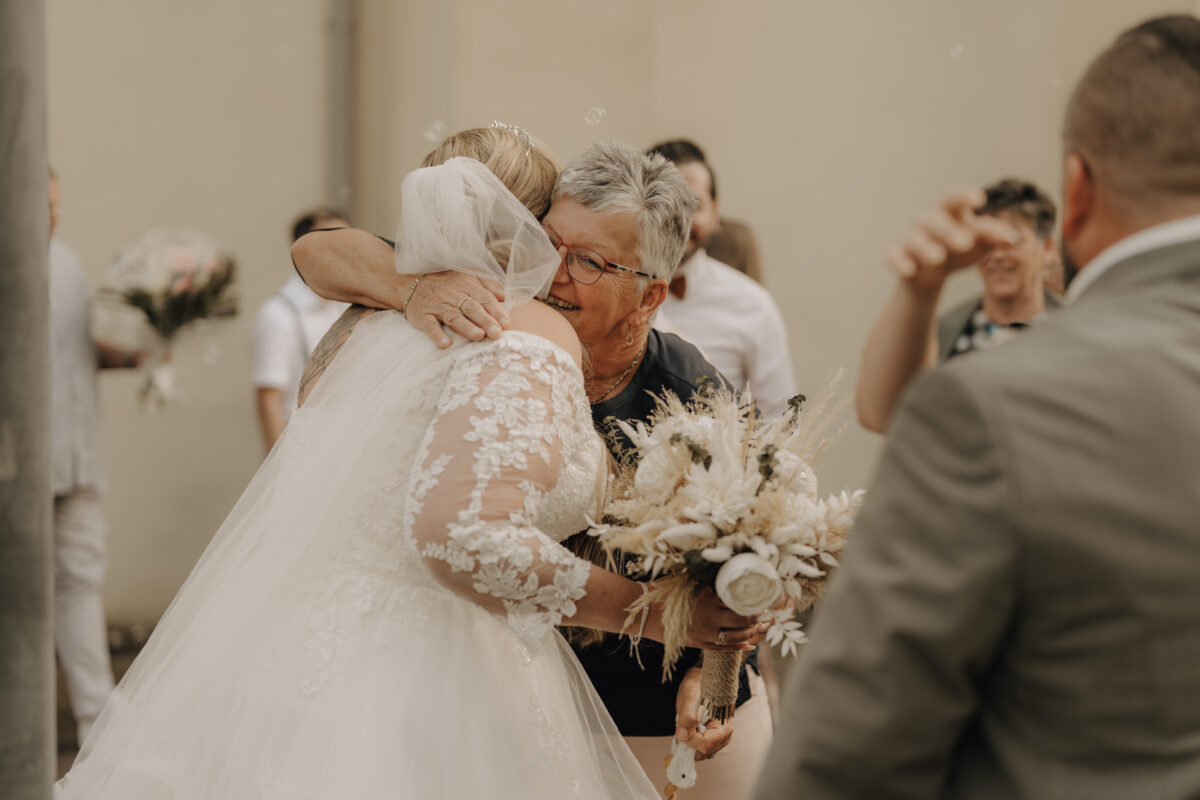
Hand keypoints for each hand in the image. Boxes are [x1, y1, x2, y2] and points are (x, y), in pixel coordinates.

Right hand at [404, 272, 509, 348]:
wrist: (411, 281)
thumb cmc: (446, 282)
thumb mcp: (468, 276)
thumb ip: (488, 285)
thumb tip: (505, 296)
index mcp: (467, 285)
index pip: (484, 298)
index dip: (496, 311)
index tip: (506, 323)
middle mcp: (453, 295)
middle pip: (471, 308)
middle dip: (485, 320)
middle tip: (496, 333)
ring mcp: (437, 305)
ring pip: (453, 316)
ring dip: (466, 327)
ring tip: (478, 336)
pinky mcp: (423, 315)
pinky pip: (430, 325)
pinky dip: (437, 334)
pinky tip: (446, 344)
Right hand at [646, 588, 762, 651]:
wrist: (643, 612)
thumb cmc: (663, 591)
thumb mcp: (686, 579)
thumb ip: (706, 577)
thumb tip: (724, 566)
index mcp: (707, 599)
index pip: (739, 603)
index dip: (754, 603)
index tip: (764, 598)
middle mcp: (709, 618)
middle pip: (742, 622)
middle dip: (757, 619)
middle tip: (767, 614)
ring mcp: (704, 634)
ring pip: (735, 637)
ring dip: (751, 633)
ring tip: (762, 628)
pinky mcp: (698, 644)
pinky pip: (722, 649)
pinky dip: (737, 647)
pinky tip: (749, 645)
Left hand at [675, 666, 734, 760]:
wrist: (700, 682)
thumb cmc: (697, 688)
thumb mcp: (689, 700)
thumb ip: (687, 719)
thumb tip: (682, 736)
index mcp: (724, 726)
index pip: (705, 745)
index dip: (690, 740)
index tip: (680, 730)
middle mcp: (725, 735)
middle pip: (704, 751)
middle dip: (689, 743)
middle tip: (682, 728)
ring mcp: (720, 738)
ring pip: (701, 751)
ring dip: (690, 742)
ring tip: (687, 726)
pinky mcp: (713, 739)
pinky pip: (700, 747)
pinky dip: (691, 741)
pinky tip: (689, 729)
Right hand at [887, 188, 1018, 292]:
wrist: (932, 273)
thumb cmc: (959, 249)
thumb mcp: (980, 242)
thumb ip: (995, 236)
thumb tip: (1012, 238)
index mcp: (950, 211)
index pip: (955, 198)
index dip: (964, 197)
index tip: (978, 199)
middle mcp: (929, 221)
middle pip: (935, 220)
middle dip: (948, 230)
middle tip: (965, 242)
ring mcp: (912, 239)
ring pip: (915, 240)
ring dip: (926, 248)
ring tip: (938, 258)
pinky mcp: (898, 257)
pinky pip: (893, 257)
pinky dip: (899, 263)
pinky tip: (908, 270)